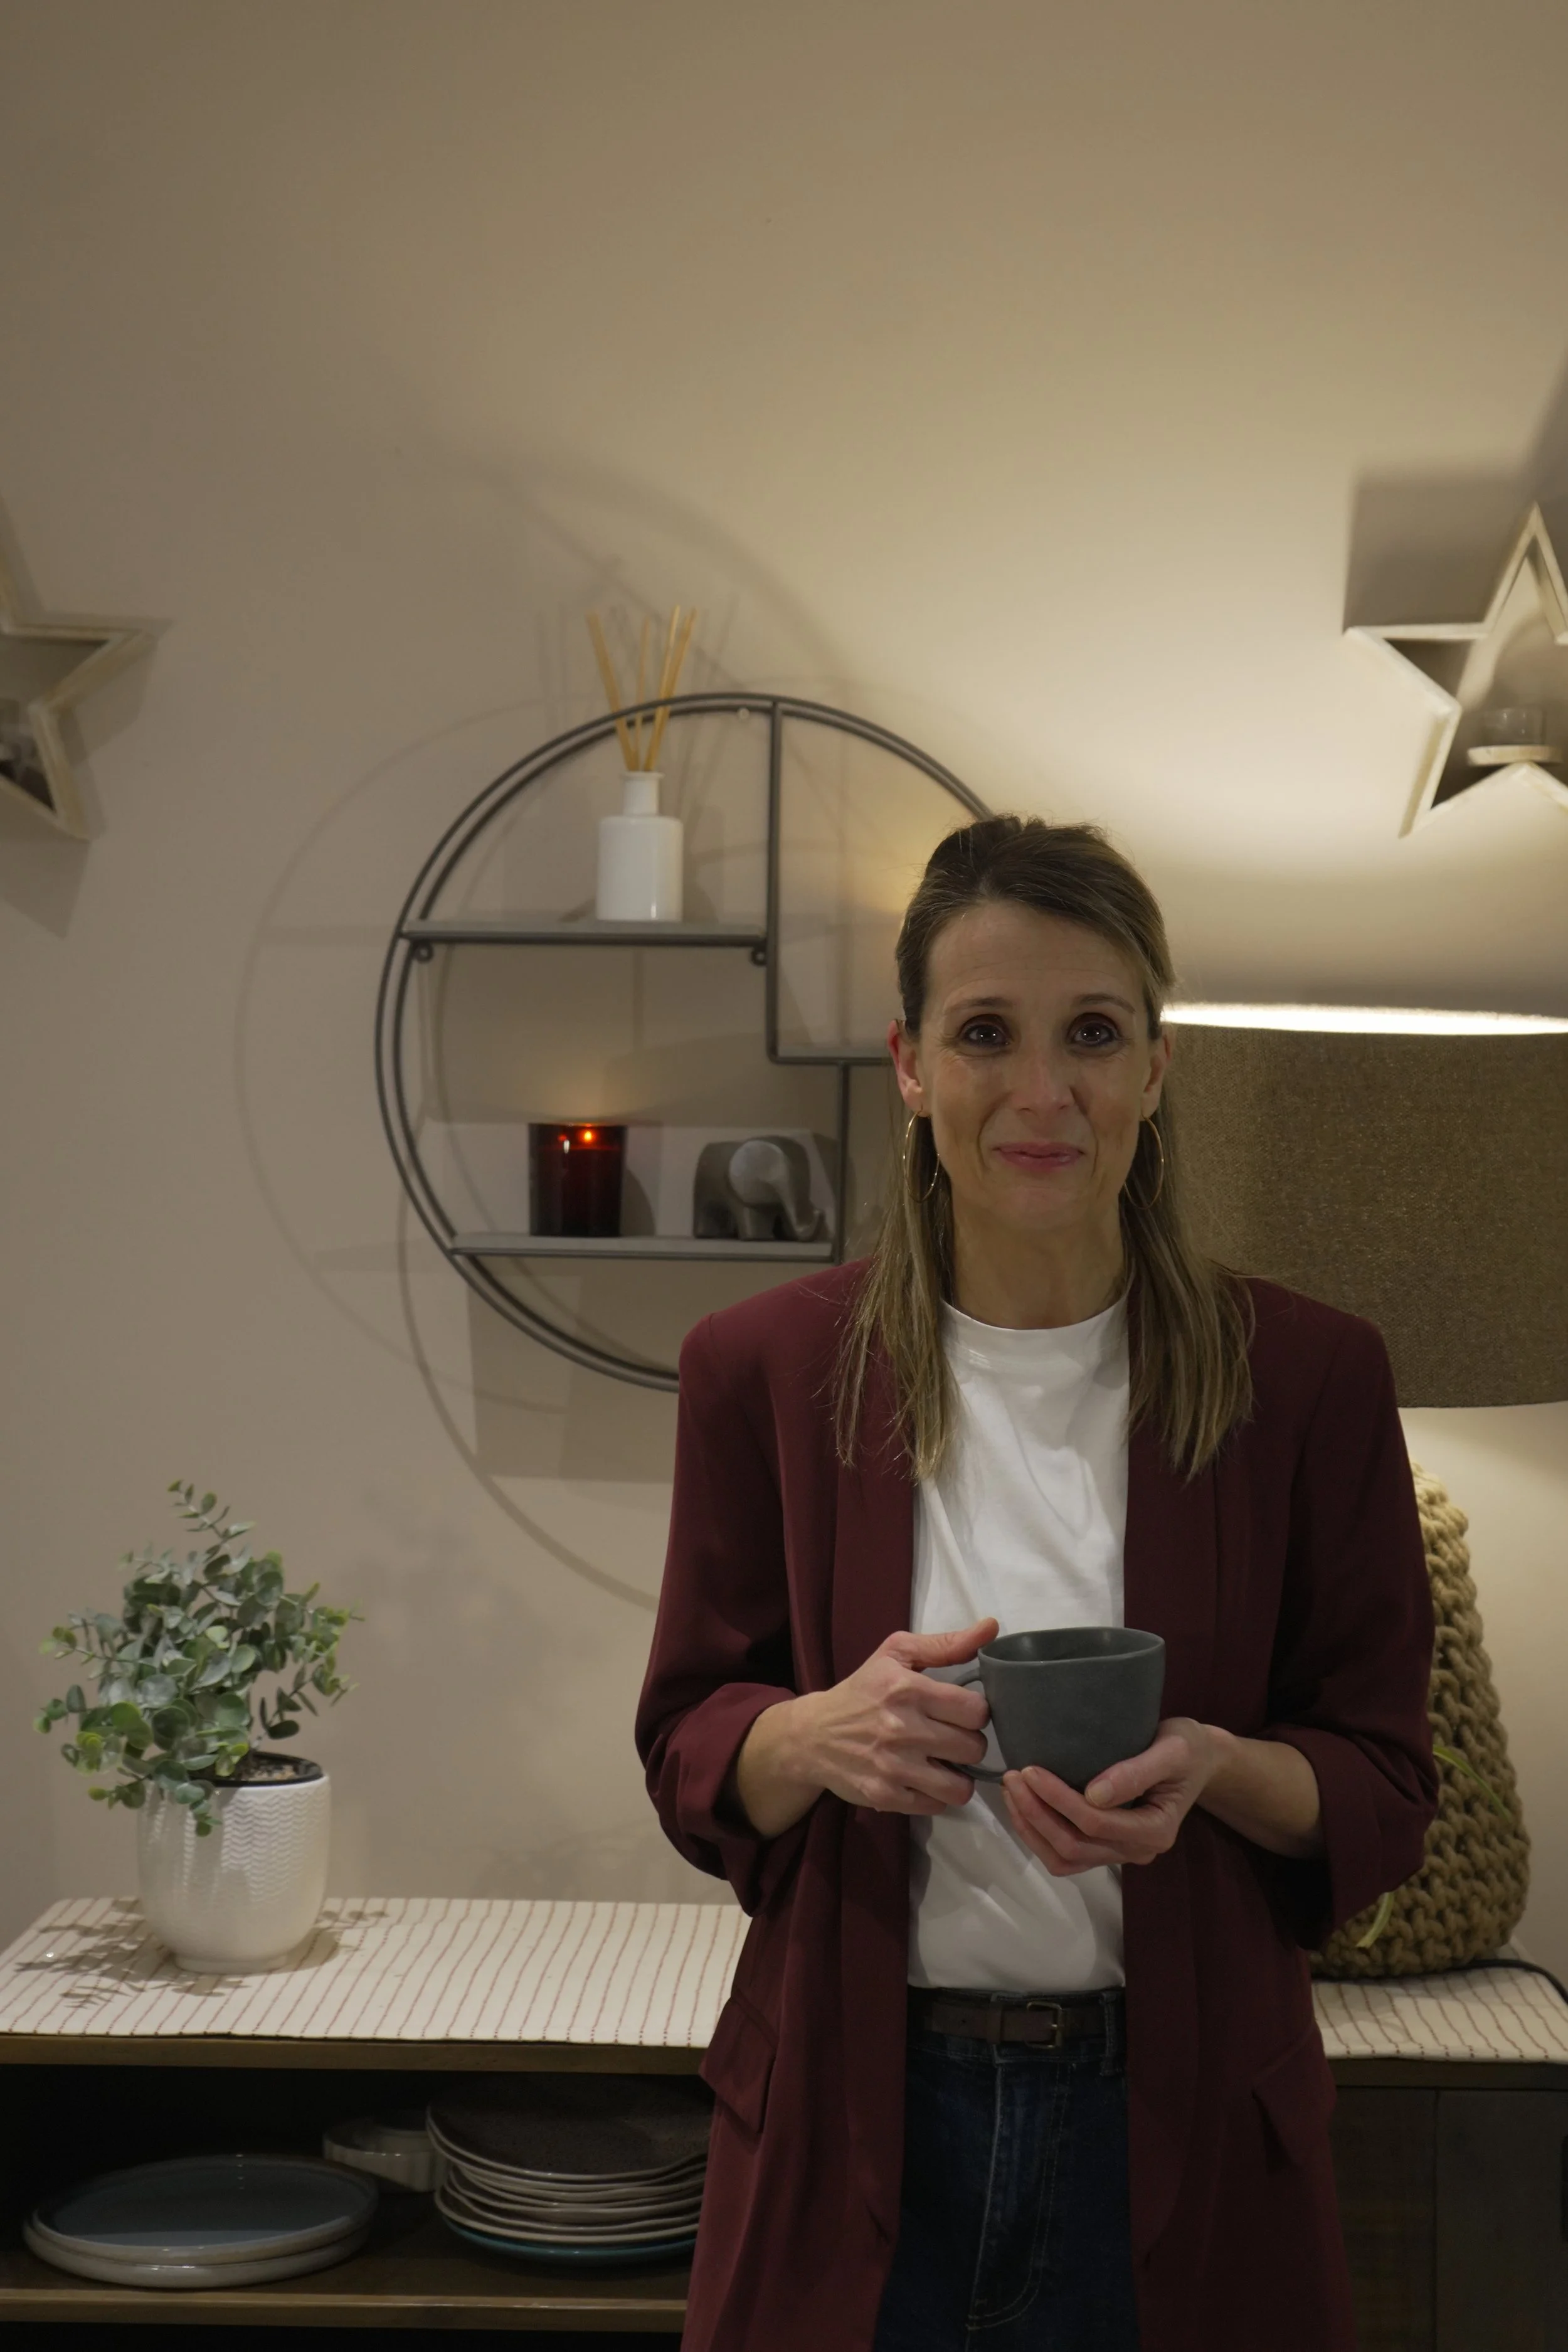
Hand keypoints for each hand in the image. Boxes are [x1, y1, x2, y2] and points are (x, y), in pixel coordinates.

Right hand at [738, 1617, 997, 1828]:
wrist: (813, 1734)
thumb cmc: (862, 1690)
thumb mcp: (896, 1654)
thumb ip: (946, 1644)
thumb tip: (992, 1628)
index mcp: (908, 1689)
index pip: (976, 1710)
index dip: (976, 1712)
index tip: (961, 1712)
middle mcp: (902, 1729)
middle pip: (974, 1748)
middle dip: (968, 1743)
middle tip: (952, 1737)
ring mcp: (894, 1767)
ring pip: (960, 1786)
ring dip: (958, 1775)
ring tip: (945, 1763)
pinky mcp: (885, 1796)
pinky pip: (937, 1805)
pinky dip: (936, 1795)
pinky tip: (924, 1779)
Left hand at [1001, 1716, 1219, 1875]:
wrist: (1197, 1760)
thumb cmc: (1186, 1749)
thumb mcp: (1173, 1750)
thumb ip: (1137, 1771)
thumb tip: (1095, 1794)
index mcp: (1156, 1830)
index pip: (1096, 1823)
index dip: (1058, 1799)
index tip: (1031, 1769)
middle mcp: (1137, 1851)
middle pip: (1074, 1845)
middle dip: (1036, 1814)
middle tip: (1012, 1777)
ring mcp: (1120, 1853)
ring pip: (1064, 1857)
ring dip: (1031, 1828)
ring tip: (1011, 1791)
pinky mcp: (1105, 1847)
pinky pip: (1065, 1855)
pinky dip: (1038, 1835)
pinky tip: (1024, 1806)